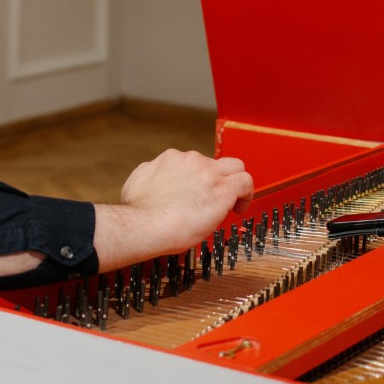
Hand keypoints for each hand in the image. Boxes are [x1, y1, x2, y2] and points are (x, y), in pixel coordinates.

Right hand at [93, 149, 253, 271]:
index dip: (199, 180)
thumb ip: (150, 173)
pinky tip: (239, 208)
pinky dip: (246, 194)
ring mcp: (209, 173)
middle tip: (215, 197)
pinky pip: (245, 182)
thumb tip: (155, 177)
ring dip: (234, 184)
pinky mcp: (223, 190)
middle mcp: (192, 161)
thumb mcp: (137, 181)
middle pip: (216, 162)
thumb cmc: (139, 212)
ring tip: (232, 204)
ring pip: (235, 167)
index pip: (195, 163)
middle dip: (219, 178)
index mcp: (172, 159)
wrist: (145, 224)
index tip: (198, 194)